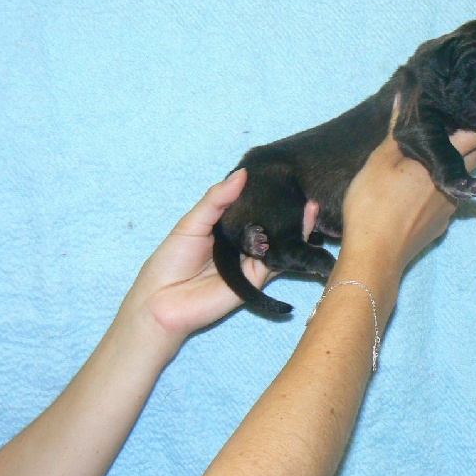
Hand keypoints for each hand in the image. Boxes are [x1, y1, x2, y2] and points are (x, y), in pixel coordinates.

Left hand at [120, 170, 318, 345]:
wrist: (163, 301)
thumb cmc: (171, 259)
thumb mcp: (192, 222)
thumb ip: (217, 200)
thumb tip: (243, 173)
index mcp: (225, 226)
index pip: (251, 207)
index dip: (265, 193)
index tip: (283, 176)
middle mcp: (242, 243)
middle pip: (269, 224)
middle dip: (287, 209)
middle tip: (303, 190)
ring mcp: (251, 261)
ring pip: (280, 242)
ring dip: (297, 226)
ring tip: (312, 206)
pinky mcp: (257, 279)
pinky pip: (279, 262)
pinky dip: (294, 248)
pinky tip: (305, 229)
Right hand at [340, 85, 475, 273]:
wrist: (375, 257)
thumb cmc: (375, 204)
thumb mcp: (380, 160)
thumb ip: (397, 129)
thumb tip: (405, 96)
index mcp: (445, 162)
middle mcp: (457, 185)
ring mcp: (450, 208)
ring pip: (462, 176)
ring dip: (459, 160)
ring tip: (442, 148)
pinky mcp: (439, 226)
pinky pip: (447, 197)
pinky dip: (441, 184)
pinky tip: (418, 186)